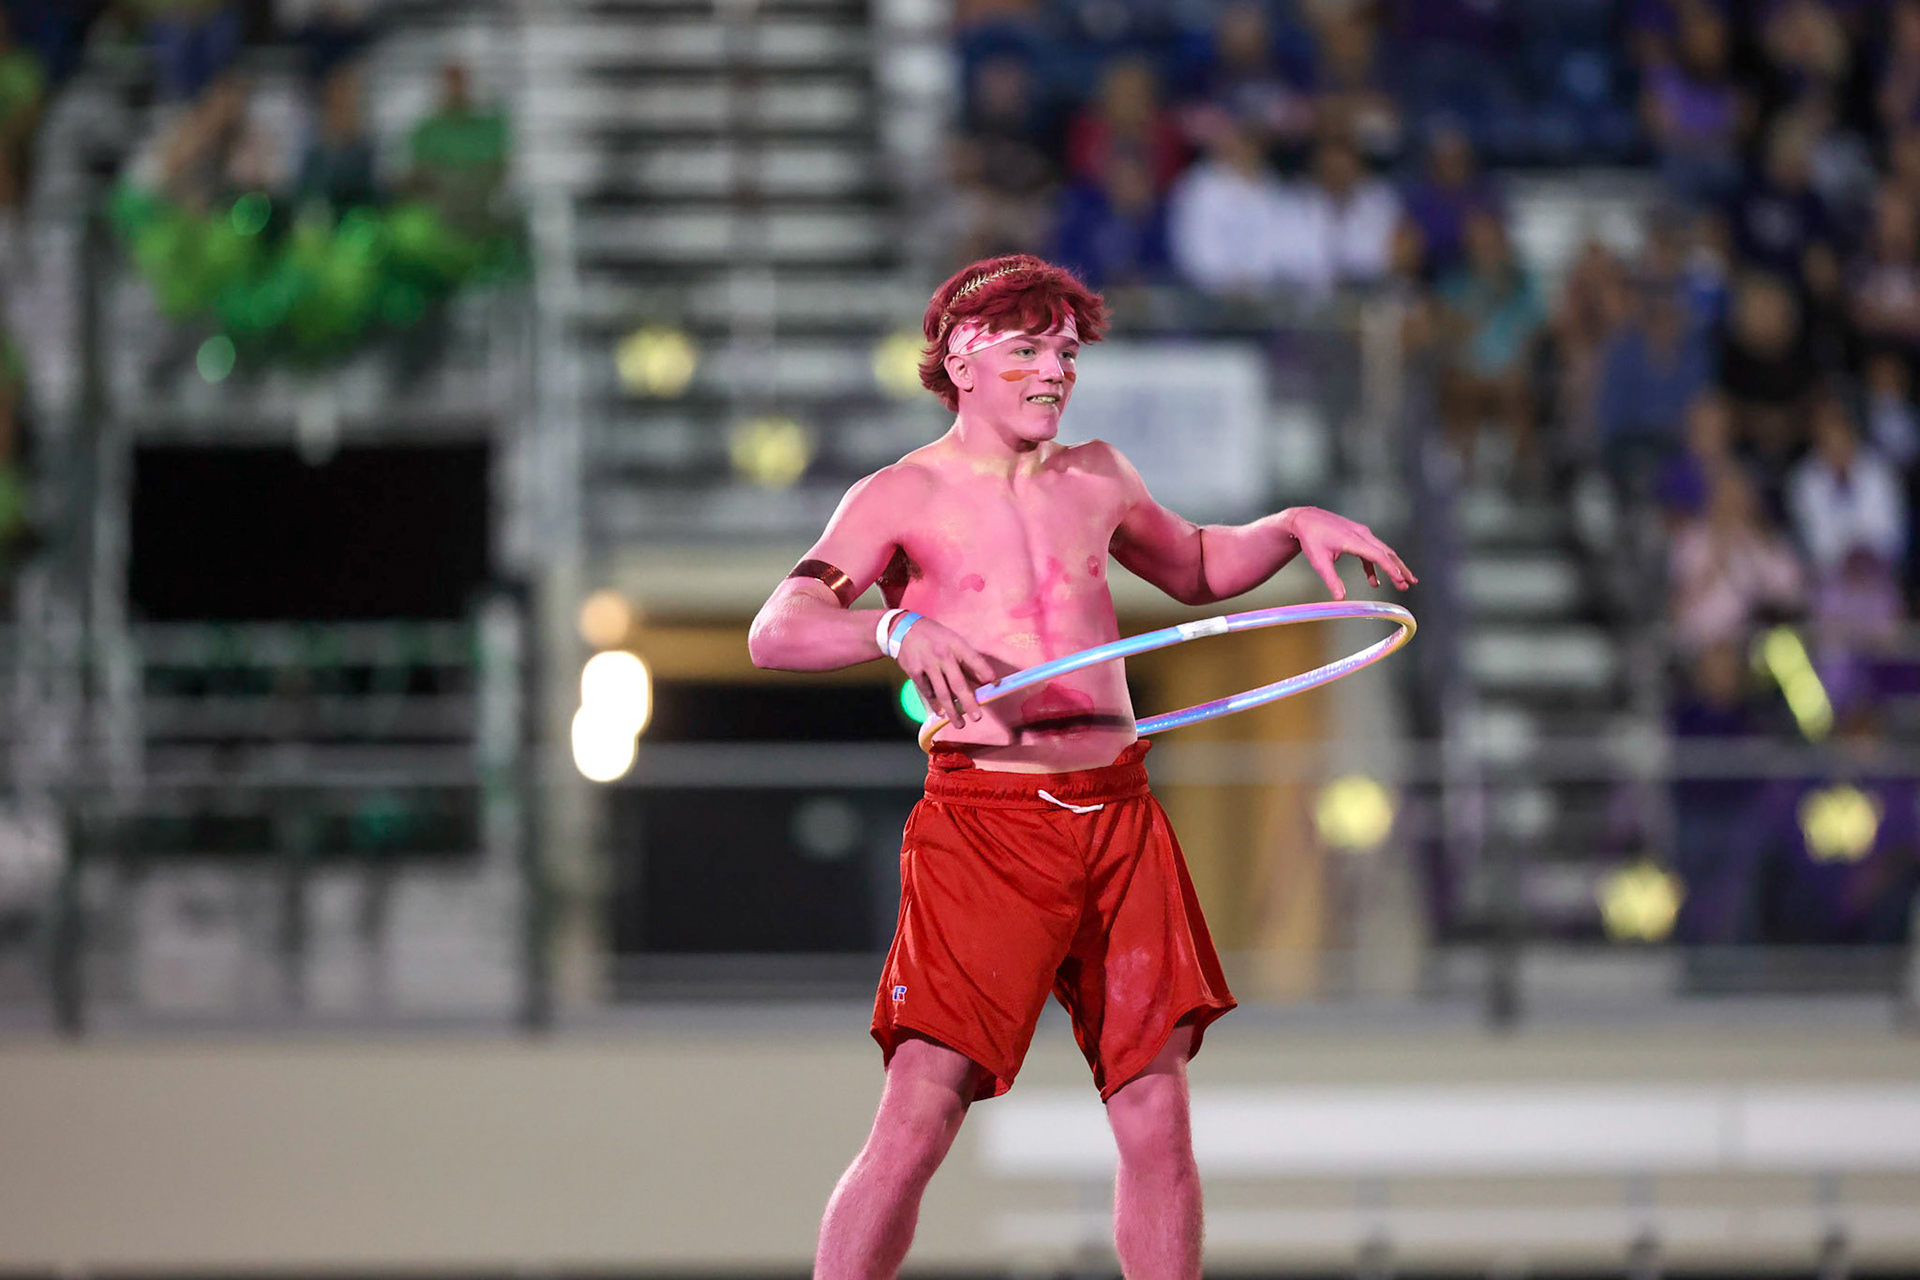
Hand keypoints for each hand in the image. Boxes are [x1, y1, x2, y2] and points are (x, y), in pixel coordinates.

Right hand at [895, 617, 996, 728]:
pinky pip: (927, 691)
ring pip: (942, 692)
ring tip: (960, 724)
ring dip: (952, 711)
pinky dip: (934, 703)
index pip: (973, 659)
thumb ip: (967, 660)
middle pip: (958, 683)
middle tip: (977, 718)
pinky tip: (940, 713)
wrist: (903, 629)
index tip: (994, 683)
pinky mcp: (914, 671)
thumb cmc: (934, 636)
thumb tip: (986, 679)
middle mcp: (942, 655)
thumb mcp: (953, 640)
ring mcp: (927, 664)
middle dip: (969, 702)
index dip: (984, 671)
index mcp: (955, 644)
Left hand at [1284, 507, 1417, 600]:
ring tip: (1402, 582)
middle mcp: (1361, 534)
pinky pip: (1372, 551)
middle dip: (1400, 568)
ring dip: (1393, 566)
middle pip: (1387, 552)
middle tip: (1410, 583)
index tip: (1401, 580)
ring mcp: (1361, 532)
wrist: (1305, 519)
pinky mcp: (1358, 535)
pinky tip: (1374, 581)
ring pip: (1382, 550)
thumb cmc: (1311, 538)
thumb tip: (1340, 599)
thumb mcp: (1319, 561)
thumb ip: (1332, 580)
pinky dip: (1375, 565)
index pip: (1377, 555)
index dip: (1391, 569)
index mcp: (1353, 539)